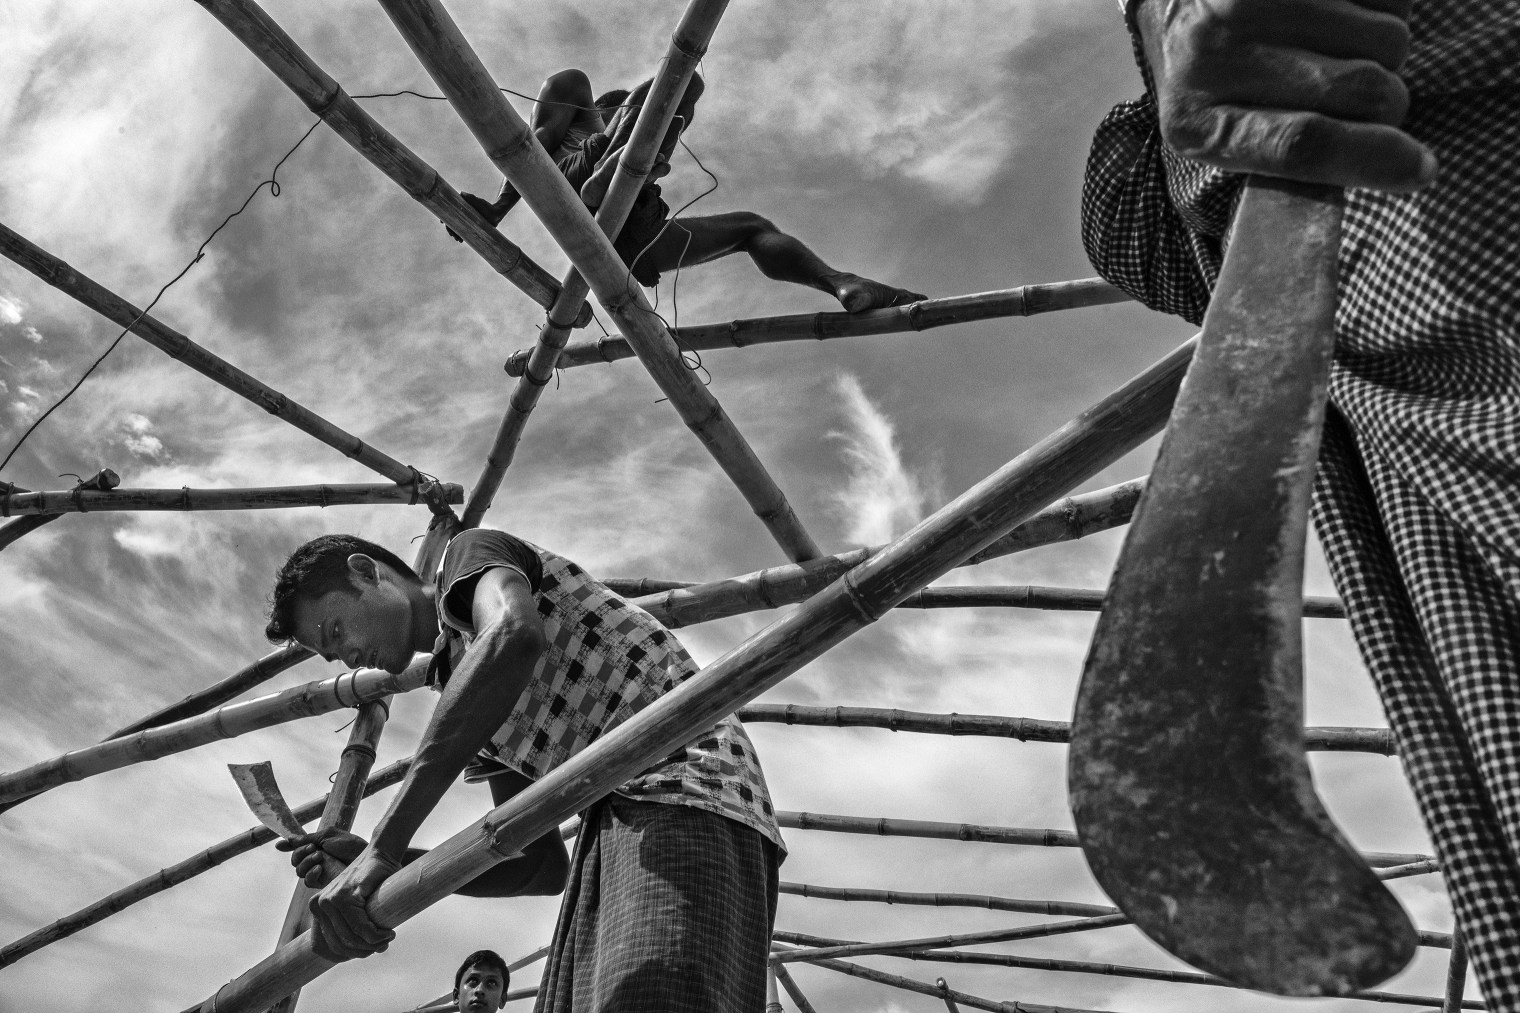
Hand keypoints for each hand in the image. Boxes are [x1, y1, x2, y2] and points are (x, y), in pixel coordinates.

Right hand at [275, 829, 366, 888]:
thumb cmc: (351, 845)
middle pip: (295, 861)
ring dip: (306, 862)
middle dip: (300, 853)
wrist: (366, 856)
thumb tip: (284, 841)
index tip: (280, 845)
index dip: (289, 847)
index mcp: (317, 847)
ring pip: (299, 872)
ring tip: (319, 856)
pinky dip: (311, 874)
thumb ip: (307, 839)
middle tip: (314, 849)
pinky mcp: (324, 884)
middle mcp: (316, 860)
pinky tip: (319, 868)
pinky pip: (308, 881)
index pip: (297, 849)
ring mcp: (320, 872)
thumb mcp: (328, 836)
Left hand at [307, 845, 401, 960]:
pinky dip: (376, 935)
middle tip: (381, 946)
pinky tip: (387, 933)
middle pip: (339, 943)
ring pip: (350, 937)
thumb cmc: (372, 881)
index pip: (324, 946)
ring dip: (372, 944)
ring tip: (387, 940)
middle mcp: (318, 904)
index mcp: (316, 908)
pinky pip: (361, 926)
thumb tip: (358, 953)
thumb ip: (349, 925)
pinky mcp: (346, 895)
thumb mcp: (353, 905)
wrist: (381, 854)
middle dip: (362, 951)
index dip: (346, 955)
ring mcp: (331, 899)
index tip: (366, 952)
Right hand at [447, 192, 505, 241]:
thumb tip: (461, 193)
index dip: (445, 218)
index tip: (443, 223)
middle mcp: (463, 215)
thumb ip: (471, 198)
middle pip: (452, 222)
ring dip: (455, 234)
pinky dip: (461, 236)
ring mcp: (467, 221)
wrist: (497, 214)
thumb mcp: (479, 202)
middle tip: (452, 235)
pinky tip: (461, 240)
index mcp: (462, 208)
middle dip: (450, 229)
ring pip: (457, 228)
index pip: (450, 213)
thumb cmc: (488, 206)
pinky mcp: (471, 227)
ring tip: (458, 239)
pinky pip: (464, 232)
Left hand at [1137, 0, 1435, 190]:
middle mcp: (1212, 60)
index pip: (1299, 145)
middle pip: (1363, 90)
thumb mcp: (1226, 134)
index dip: (1370, 158)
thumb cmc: (1215, 82)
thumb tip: (1377, 171)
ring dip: (1383, 52)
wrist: (1172, 7)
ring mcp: (1244, 2)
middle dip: (1387, 103)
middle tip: (1360, 98)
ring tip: (1335, 48)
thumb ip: (1285, 160)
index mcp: (1197, 126)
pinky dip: (1381, 9)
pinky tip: (1334, 13)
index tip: (1419, 167)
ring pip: (1387, 39)